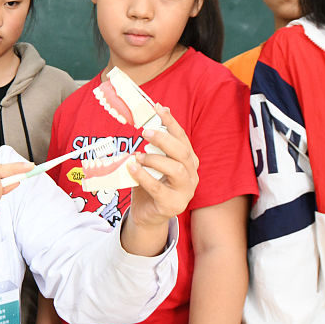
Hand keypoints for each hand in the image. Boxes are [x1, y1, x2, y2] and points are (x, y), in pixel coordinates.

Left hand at [125, 106, 199, 228]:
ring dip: (155, 159)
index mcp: (189, 161)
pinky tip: (133, 168)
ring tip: (138, 155)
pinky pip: (159, 189)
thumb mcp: (153, 163)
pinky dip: (144, 176)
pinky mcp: (173, 205)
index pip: (182, 138)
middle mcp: (191, 175)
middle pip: (183, 152)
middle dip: (164, 139)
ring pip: (176, 170)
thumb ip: (153, 147)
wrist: (147, 215)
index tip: (158, 108)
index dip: (171, 122)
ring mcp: (185, 191)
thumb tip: (148, 123)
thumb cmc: (150, 185)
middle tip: (144, 132)